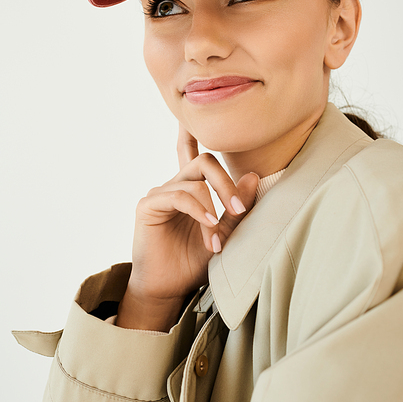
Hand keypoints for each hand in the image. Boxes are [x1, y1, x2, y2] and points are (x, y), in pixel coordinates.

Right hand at [116, 125, 258, 330]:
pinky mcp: (148, 205)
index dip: (189, 132)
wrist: (168, 288)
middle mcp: (175, 185)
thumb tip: (254, 176)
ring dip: (214, 208)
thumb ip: (237, 208)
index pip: (189, 151)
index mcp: (191, 188)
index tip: (190, 113)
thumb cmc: (193, 261)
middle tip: (240, 209)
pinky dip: (198, 210)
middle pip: (204, 161)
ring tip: (218, 237)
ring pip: (195, 181)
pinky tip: (207, 226)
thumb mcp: (224, 234)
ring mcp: (160, 193)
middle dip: (227, 183)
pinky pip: (179, 196)